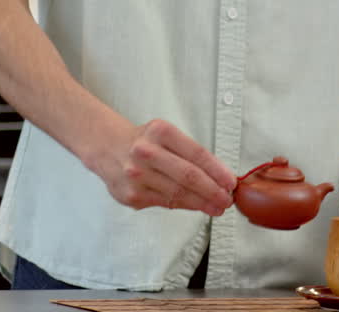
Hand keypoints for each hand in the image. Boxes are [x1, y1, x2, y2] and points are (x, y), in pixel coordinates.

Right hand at [91, 118, 235, 215]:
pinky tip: (195, 206)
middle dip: (213, 191)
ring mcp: (137, 175)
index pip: (196, 154)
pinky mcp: (131, 195)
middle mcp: (146, 152)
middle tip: (227, 200)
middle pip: (189, 176)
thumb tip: (221, 178)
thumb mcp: (166, 136)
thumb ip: (190, 154)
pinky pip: (165, 203)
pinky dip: (184, 205)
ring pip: (178, 194)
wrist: (107, 147)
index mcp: (159, 131)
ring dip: (202, 203)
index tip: (231, 182)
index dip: (217, 171)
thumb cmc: (144, 142)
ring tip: (217, 207)